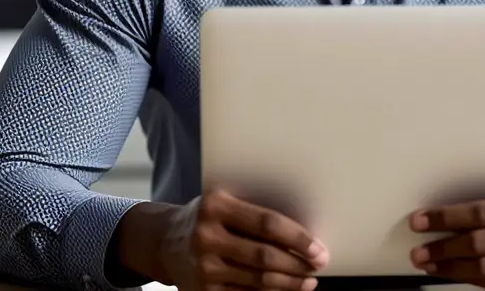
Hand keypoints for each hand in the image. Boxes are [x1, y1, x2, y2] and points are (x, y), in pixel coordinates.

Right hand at [113, 190, 328, 290]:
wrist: (165, 241)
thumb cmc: (207, 218)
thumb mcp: (224, 202)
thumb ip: (254, 212)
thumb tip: (304, 232)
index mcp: (215, 206)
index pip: (267, 223)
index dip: (297, 237)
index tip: (318, 247)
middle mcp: (206, 237)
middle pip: (265, 256)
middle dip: (298, 264)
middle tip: (319, 264)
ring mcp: (203, 268)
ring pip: (258, 280)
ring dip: (290, 283)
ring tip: (308, 280)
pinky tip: (286, 290)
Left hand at [408, 194, 484, 290]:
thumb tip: (447, 216)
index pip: (482, 211)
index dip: (447, 217)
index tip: (422, 220)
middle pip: (482, 242)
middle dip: (444, 246)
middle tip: (420, 249)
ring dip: (451, 267)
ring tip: (429, 263)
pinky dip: (472, 280)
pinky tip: (455, 274)